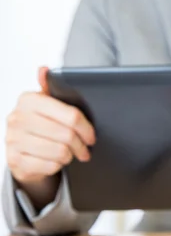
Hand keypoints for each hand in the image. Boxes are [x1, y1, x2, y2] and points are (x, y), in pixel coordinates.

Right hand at [5, 67, 95, 207]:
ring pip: (60, 152)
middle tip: (85, 148)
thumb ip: (50, 87)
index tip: (91, 136)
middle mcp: (17, 118)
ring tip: (70, 153)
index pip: (71, 115)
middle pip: (67, 135)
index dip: (86, 128)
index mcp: (29, 100)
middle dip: (81, 145)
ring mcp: (14, 140)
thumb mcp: (47, 104)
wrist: (21, 150)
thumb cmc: (40, 124)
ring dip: (70, 155)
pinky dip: (58, 165)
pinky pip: (50, 166)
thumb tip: (44, 69)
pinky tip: (55, 160)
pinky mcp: (15, 160)